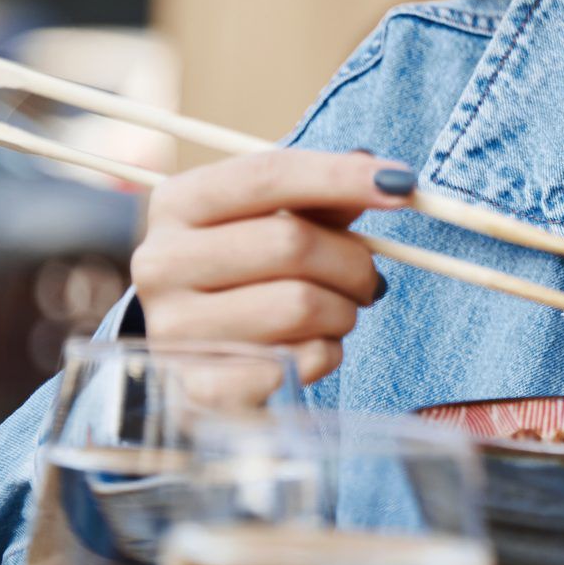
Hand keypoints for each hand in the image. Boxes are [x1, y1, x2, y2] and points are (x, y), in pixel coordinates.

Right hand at [128, 149, 415, 384]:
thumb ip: (321, 197)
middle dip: (353, 261)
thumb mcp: (268, 220)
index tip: (402, 184)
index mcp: (177, 204)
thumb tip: (386, 178)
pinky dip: (324, 354)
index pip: (266, 175)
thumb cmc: (243, 270)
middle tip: (369, 278)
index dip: (341, 175)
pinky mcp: (197, 389)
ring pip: (301, 306)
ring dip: (343, 311)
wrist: (192, 349)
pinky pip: (297, 364)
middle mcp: (161, 263)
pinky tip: (309, 347)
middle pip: (292, 243)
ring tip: (336, 313)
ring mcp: (173, 329)